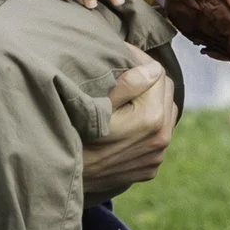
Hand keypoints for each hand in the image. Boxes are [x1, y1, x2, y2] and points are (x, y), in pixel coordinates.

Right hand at [82, 51, 175, 196]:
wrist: (62, 177)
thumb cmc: (75, 135)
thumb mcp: (96, 104)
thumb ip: (129, 83)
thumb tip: (153, 67)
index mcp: (152, 117)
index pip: (158, 73)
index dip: (140, 59)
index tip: (123, 53)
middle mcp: (162, 138)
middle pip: (166, 92)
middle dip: (149, 78)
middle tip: (125, 70)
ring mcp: (157, 156)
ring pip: (167, 113)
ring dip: (153, 100)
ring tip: (129, 94)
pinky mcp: (150, 168)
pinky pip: (159, 136)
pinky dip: (150, 124)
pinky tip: (129, 120)